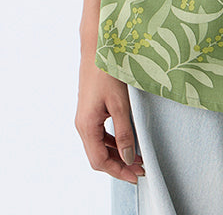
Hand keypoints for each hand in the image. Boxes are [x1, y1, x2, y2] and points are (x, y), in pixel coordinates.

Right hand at [75, 55, 144, 182]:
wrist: (97, 47)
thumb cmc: (108, 72)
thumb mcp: (120, 104)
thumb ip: (124, 133)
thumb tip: (129, 157)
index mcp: (86, 125)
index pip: (100, 160)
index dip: (118, 171)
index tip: (137, 175)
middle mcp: (82, 124)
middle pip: (98, 156)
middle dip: (119, 165)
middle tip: (140, 169)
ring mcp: (84, 117)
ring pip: (98, 146)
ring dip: (116, 154)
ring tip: (136, 157)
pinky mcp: (90, 110)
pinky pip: (99, 134)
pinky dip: (112, 142)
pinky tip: (125, 141)